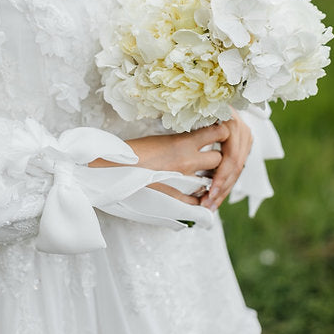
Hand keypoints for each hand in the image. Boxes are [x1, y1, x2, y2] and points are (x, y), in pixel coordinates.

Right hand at [105, 123, 229, 206]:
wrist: (112, 173)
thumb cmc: (129, 154)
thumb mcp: (157, 140)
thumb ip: (179, 142)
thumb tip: (193, 140)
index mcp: (182, 143)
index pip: (218, 133)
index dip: (221, 132)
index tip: (218, 132)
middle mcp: (188, 162)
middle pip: (218, 159)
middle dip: (216, 159)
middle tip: (209, 157)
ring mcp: (185, 183)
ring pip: (211, 182)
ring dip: (209, 179)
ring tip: (203, 177)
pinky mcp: (178, 201)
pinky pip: (198, 201)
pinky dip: (198, 198)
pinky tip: (193, 194)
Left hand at [201, 109, 252, 211]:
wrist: (201, 99)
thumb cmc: (191, 106)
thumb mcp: (192, 118)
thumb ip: (198, 132)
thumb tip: (194, 152)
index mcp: (230, 122)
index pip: (231, 158)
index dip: (221, 177)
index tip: (209, 193)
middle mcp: (241, 129)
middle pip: (236, 166)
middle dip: (223, 188)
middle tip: (209, 205)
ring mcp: (244, 136)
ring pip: (238, 168)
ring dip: (225, 188)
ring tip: (211, 204)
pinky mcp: (242, 143)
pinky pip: (236, 166)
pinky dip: (226, 181)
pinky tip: (216, 193)